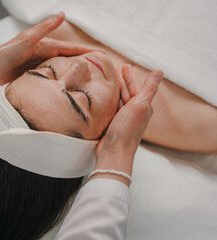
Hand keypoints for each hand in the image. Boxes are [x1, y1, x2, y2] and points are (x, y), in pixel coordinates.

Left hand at [0, 12, 97, 98]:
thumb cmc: (8, 52)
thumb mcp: (28, 38)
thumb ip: (45, 28)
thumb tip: (62, 14)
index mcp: (46, 45)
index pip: (71, 49)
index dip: (86, 51)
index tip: (101, 54)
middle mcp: (45, 55)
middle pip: (69, 59)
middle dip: (84, 62)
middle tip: (100, 68)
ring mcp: (40, 65)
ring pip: (61, 69)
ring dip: (73, 72)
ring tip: (88, 79)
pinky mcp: (35, 75)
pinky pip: (52, 78)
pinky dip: (61, 80)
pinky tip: (67, 86)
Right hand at [91, 65, 162, 184]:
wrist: (114, 153)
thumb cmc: (126, 131)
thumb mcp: (139, 106)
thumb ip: (149, 88)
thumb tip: (159, 72)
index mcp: (143, 107)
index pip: (137, 87)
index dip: (130, 77)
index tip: (124, 66)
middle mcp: (135, 112)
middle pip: (128, 92)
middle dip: (123, 81)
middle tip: (117, 69)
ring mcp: (124, 119)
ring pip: (120, 99)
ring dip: (116, 89)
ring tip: (109, 80)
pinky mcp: (113, 124)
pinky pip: (112, 107)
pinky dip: (109, 99)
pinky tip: (103, 97)